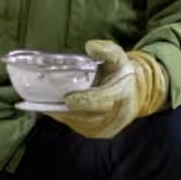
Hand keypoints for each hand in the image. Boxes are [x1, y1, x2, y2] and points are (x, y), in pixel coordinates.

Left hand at [47, 40, 167, 138]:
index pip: (101, 100)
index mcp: (121, 94)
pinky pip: (78, 126)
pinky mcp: (99, 133)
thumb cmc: (122, 74)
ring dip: (62, 113)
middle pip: (85, 114)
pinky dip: (65, 117)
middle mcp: (115, 115)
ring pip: (78, 122)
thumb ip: (106, 50)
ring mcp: (106, 127)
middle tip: (45, 99)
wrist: (135, 94)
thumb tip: (90, 46)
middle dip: (65, 107)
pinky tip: (54, 107)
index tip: (68, 98)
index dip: (84, 100)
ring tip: (44, 102)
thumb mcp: (119, 57)